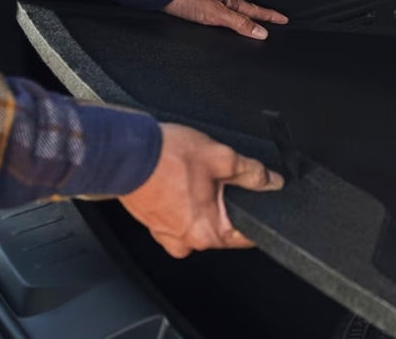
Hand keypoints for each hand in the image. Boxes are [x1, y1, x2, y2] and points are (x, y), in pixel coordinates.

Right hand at [120, 123, 284, 257]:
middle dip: (224, 202)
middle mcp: (185, 241)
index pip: (246, 235)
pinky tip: (176, 179)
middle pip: (220, 225)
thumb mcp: (221, 158)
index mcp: (207, 233)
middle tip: (217, 175)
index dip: (256, 215)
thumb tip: (271, 181)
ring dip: (200, 200)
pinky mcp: (152, 223)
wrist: (123, 152)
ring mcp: (165, 234)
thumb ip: (253, 173)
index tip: (260, 202)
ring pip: (197, 220)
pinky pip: (176, 215)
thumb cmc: (165, 158)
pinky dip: (180, 200)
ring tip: (192, 174)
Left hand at [163, 0, 288, 39]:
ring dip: (243, 16)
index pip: (255, 10)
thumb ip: (239, 23)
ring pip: (232, 10)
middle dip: (259, 15)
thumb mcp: (217, 14)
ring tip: (253, 21)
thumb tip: (261, 32)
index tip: (284, 19)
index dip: (269, 16)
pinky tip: (224, 21)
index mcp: (229, 0)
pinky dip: (228, 18)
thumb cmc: (188, 1)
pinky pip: (220, 13)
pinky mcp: (199, 6)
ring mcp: (210, 1)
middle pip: (245, 9)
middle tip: (273, 20)